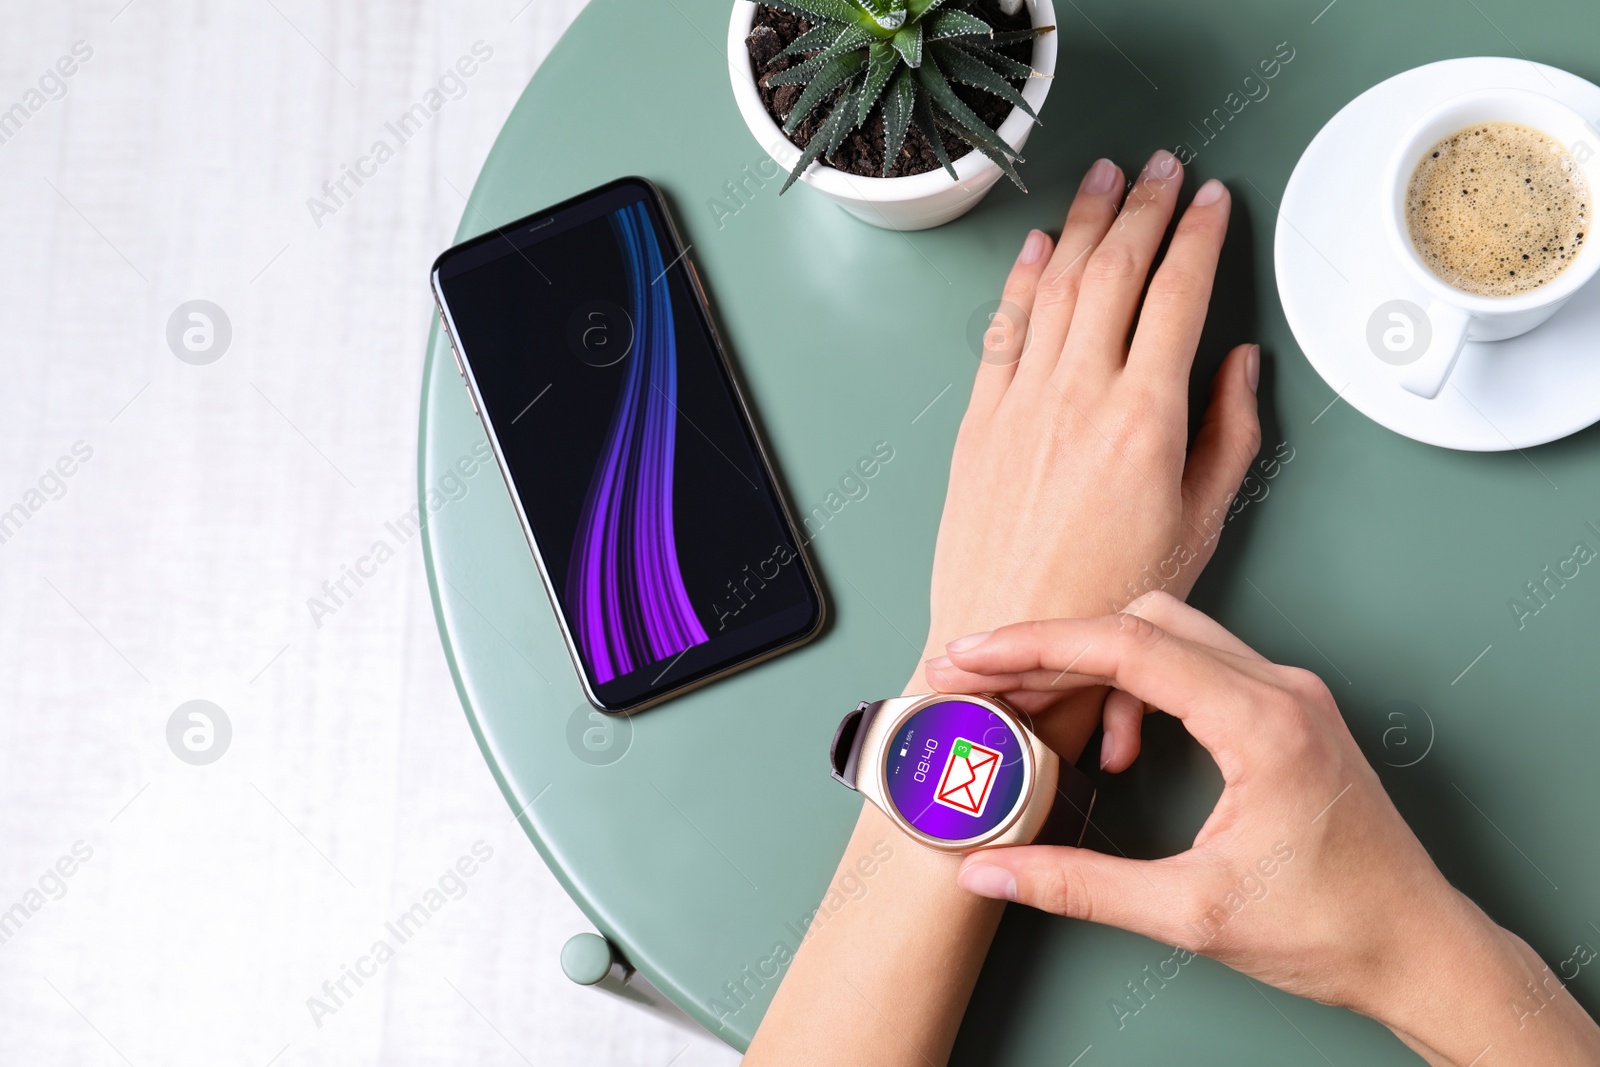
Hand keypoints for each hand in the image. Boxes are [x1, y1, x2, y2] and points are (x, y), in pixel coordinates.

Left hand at [915, 151, 1260, 762]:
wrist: (1007, 644)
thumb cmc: (1106, 601)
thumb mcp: (1198, 524)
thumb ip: (1228, 434)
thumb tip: (1237, 365)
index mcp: (1144, 418)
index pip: (1178, 294)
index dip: (1199, 235)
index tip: (1213, 199)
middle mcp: (1078, 395)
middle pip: (1116, 272)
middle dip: (1144, 207)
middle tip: (1162, 169)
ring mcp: (1020, 402)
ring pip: (1057, 286)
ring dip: (1084, 224)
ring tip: (1104, 181)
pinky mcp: (979, 421)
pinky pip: (1003, 330)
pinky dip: (1023, 281)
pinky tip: (1038, 249)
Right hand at [926, 593, 1599, 1065]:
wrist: (1419, 949)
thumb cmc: (1332, 931)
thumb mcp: (1191, 915)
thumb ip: (1080, 886)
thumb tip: (992, 871)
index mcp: (1263, 725)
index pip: (1130, 648)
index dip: (1038, 646)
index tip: (975, 657)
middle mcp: (1281, 690)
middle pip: (1144, 622)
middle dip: (1054, 647)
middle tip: (984, 680)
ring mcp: (1289, 694)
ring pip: (1169, 634)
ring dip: (1096, 665)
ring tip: (1042, 717)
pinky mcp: (1288, 712)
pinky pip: (1196, 664)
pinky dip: (1138, 687)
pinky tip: (1118, 747)